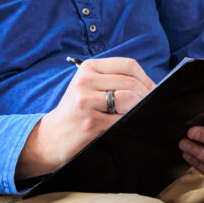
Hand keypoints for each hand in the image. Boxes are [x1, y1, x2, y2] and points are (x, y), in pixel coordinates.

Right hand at [15, 57, 153, 179]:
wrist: (50, 137)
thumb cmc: (77, 111)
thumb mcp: (90, 87)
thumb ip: (115, 81)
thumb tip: (152, 86)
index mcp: (89, 68)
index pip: (128, 66)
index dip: (146, 79)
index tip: (153, 91)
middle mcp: (85, 81)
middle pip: (131, 83)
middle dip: (147, 96)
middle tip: (151, 107)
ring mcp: (86, 101)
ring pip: (129, 99)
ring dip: (140, 109)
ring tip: (140, 115)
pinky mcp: (90, 122)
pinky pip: (121, 119)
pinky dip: (130, 123)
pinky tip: (129, 126)